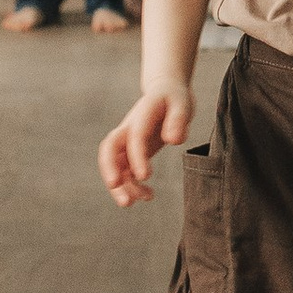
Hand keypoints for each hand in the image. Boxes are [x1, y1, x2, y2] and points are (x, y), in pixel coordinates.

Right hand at [99, 77, 193, 204]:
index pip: (135, 136)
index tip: (145, 176)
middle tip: (117, 188)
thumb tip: (174, 141)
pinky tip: (149, 196)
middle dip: (110, 170)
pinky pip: (125, 171)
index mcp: (141, 115)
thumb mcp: (183, 104)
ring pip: (115, 164)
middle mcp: (128, 128)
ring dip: (121, 185)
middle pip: (109, 148)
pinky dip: (133, 186)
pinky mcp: (131, 152)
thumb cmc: (175, 98)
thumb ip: (178, 120)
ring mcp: (127, 141)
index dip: (137, 156)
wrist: (165, 91)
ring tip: (138, 201)